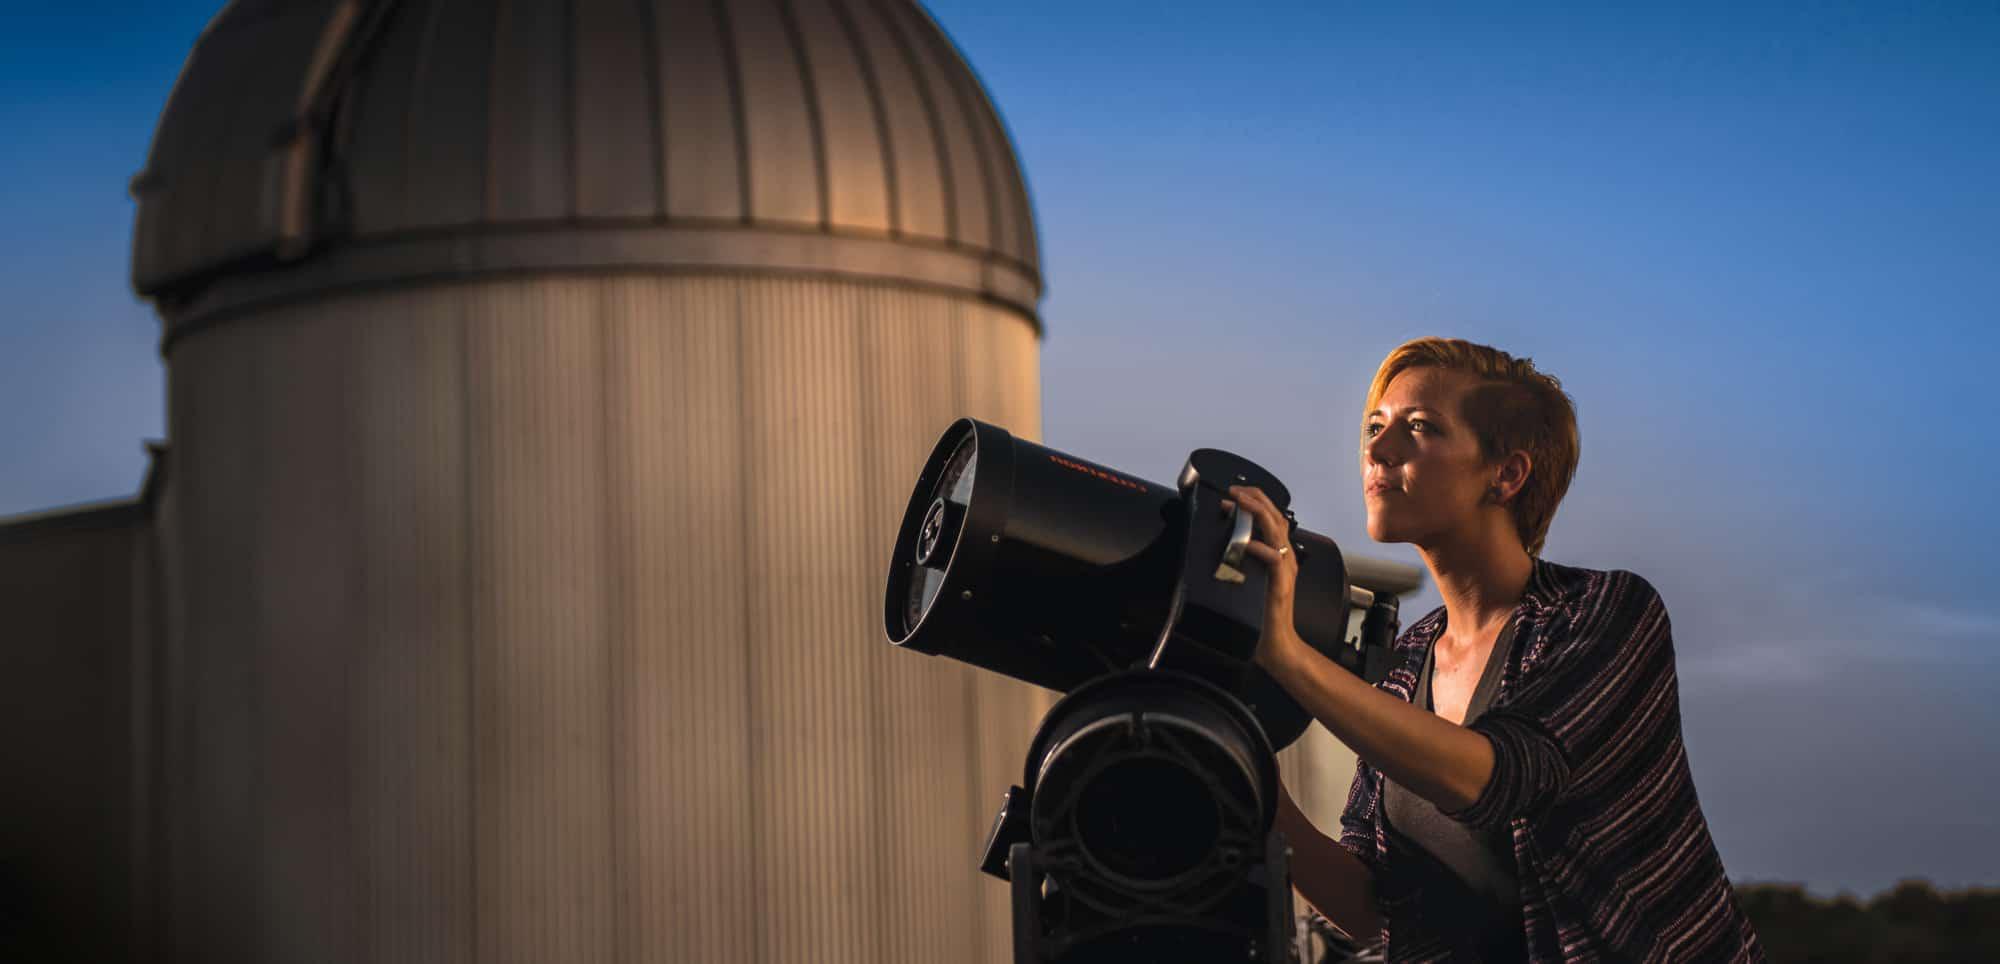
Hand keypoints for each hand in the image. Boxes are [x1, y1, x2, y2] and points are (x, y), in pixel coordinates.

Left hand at [1223, 485, 1300, 671]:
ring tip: (1241, 501)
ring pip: (1277, 531)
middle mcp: (1285, 558)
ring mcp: (1285, 570)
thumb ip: (1239, 563)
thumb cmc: (1260, 617)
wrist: (1275, 645)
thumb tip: (1219, 548)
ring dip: (1258, 512)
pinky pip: (1274, 559)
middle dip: (1255, 498)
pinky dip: (1260, 548)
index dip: (1253, 503)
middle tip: (1235, 490)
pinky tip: (1248, 543)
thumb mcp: (1247, 582)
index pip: (1270, 518)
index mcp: (1278, 555)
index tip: (1232, 497)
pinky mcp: (1281, 585)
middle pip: (1276, 516)